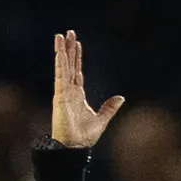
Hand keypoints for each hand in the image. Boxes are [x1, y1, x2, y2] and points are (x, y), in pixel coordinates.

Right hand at [49, 31, 123, 149]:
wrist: (74, 147)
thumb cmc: (84, 137)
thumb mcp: (102, 120)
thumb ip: (110, 108)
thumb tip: (121, 98)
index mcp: (77, 96)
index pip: (76, 72)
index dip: (77, 58)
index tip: (77, 45)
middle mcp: (68, 92)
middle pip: (69, 65)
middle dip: (69, 49)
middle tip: (68, 33)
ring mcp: (63, 92)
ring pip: (63, 66)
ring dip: (62, 50)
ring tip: (61, 35)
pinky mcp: (60, 95)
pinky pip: (60, 75)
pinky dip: (60, 62)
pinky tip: (59, 51)